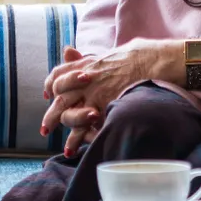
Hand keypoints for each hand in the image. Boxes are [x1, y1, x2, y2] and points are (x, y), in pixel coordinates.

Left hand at [39, 39, 167, 156]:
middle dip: (52, 114)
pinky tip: (72, 150)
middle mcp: (85, 78)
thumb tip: (68, 50)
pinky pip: (85, 126)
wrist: (154, 61)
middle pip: (59, 97)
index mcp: (87, 64)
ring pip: (69, 114)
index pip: (59, 74)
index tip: (48, 94)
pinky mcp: (103, 106)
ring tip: (64, 147)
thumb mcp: (111, 52)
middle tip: (46, 129)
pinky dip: (77, 139)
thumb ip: (88, 57)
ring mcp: (93, 93)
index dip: (51, 84)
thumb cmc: (139, 56)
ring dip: (64, 131)